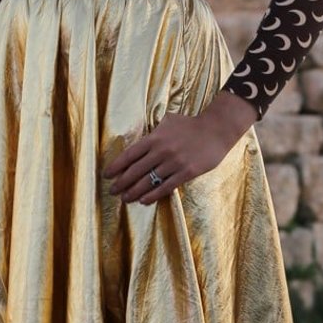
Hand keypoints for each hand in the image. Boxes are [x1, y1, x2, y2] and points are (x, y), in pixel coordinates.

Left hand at [103, 90, 258, 204]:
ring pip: (149, 181)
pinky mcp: (186, 173)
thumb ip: (153, 131)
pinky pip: (166, 187)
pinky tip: (143, 201)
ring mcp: (174, 162)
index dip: (116, 167)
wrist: (216, 130)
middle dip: (121, 183)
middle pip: (135, 171)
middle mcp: (161, 151)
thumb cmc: (190, 125)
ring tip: (125, 199)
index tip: (107, 175)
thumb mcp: (168, 121)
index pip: (129, 155)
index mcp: (155, 137)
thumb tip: (139, 141)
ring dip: (134, 192)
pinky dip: (153, 195)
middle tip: (112, 191)